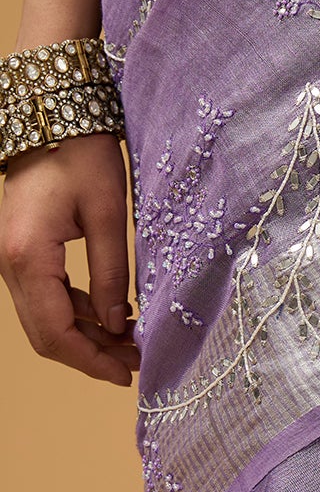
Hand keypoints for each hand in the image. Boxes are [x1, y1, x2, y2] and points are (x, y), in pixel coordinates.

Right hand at [0, 135, 139, 386]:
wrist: (55, 117)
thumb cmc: (83, 157)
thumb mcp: (110, 216)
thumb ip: (112, 274)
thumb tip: (119, 326)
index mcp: (28, 258)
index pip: (55, 332)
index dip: (90, 360)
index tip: (126, 374)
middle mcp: (9, 265)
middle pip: (45, 333)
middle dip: (90, 354)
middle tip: (134, 364)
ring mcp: (11, 260)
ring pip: (45, 318)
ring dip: (86, 336)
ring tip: (132, 343)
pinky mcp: (22, 254)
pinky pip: (46, 296)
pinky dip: (78, 312)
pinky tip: (113, 315)